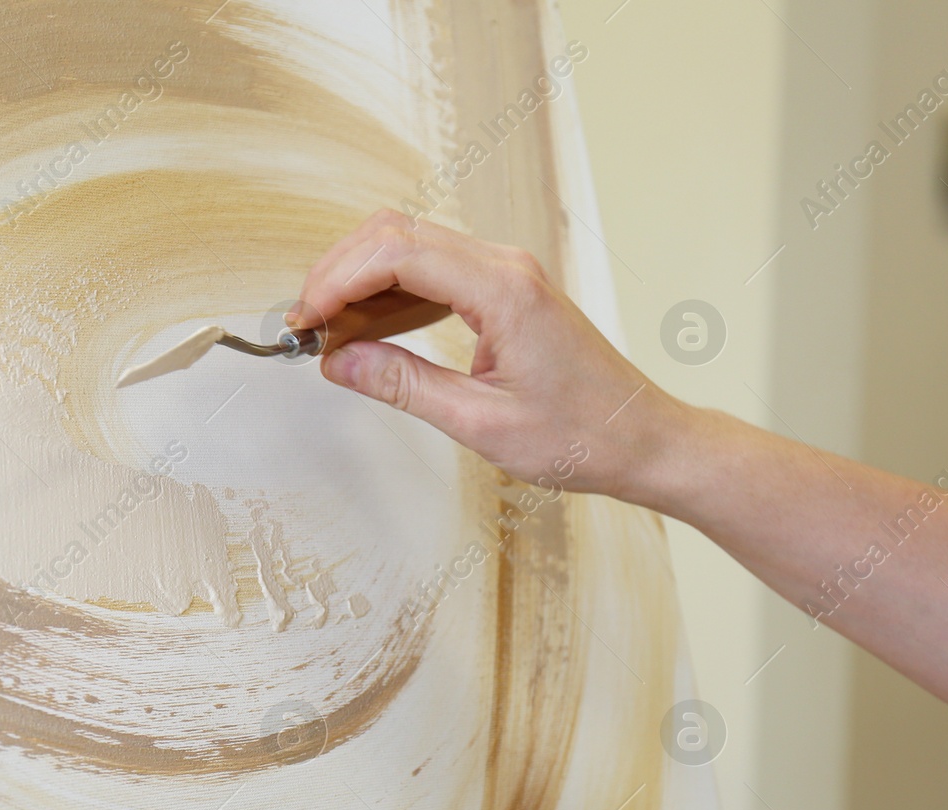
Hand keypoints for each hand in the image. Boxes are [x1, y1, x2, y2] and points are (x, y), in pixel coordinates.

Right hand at [295, 211, 691, 503]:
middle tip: (307, 327)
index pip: (398, 252)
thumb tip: (340, 362)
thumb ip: (404, 386)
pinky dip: (392, 293)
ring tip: (330, 335)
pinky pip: (435, 270)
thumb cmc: (582, 437)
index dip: (338, 279)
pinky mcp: (506, 290)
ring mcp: (507, 273)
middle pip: (397, 233)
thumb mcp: (481, 423)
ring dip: (362, 281)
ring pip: (412, 245)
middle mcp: (505, 267)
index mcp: (503, 290)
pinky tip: (370, 333)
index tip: (306, 320)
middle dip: (340, 272)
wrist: (641, 439)